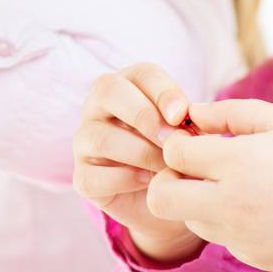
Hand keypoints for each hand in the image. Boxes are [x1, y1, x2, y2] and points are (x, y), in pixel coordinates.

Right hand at [73, 63, 203, 262]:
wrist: (168, 198)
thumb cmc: (178, 153)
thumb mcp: (190, 133)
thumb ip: (190, 121)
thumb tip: (190, 117)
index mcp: (130, 85)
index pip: (142, 73)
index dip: (163, 91)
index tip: (182, 115)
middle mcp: (99, 106)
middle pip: (107, 89)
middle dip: (143, 114)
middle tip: (170, 139)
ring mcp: (85, 141)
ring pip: (98, 136)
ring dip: (139, 152)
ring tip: (166, 166)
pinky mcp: (82, 177)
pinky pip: (92, 176)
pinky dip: (124, 180)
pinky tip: (148, 182)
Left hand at [151, 99, 272, 271]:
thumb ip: (227, 113)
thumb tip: (188, 114)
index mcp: (238, 163)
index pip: (174, 154)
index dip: (179, 143)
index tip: (195, 140)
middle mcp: (233, 205)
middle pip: (162, 199)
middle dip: (168, 180)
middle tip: (195, 169)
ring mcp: (243, 237)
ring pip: (191, 220)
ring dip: (199, 201)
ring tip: (237, 185)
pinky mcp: (256, 257)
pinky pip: (223, 238)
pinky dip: (230, 222)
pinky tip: (262, 207)